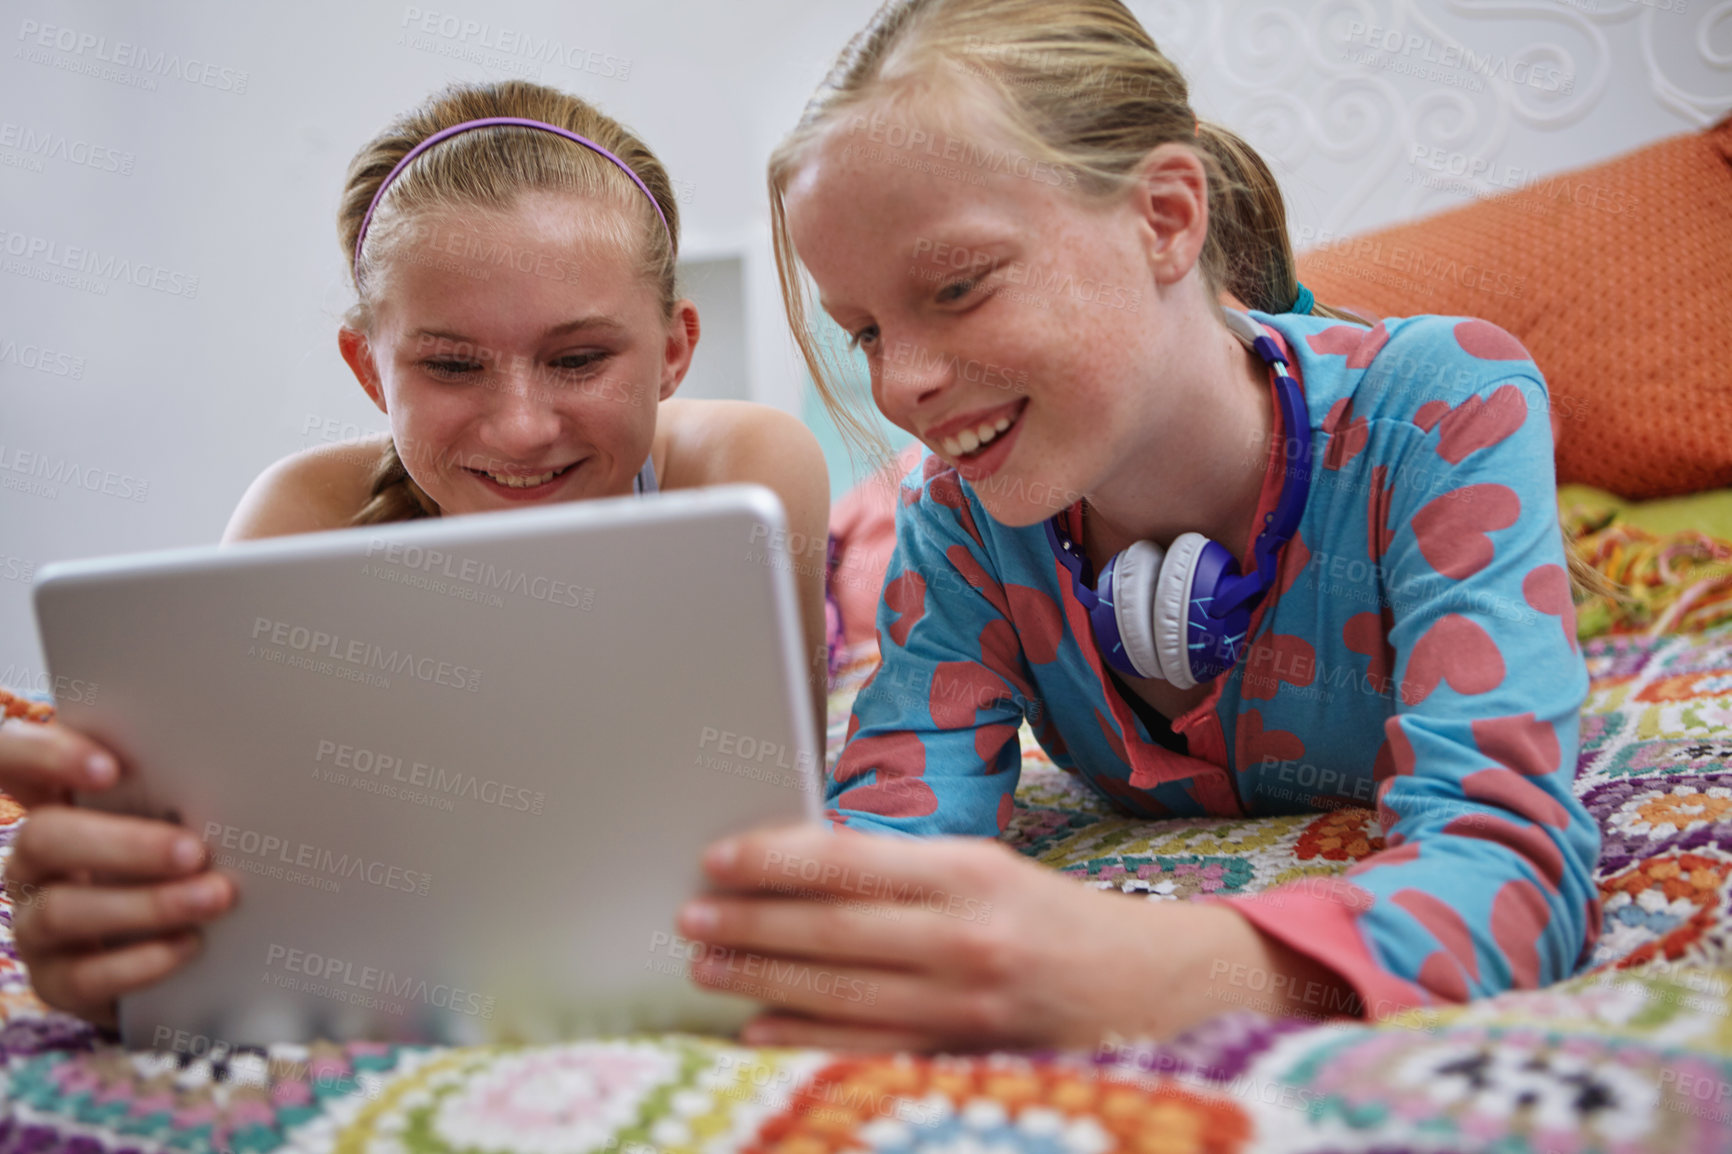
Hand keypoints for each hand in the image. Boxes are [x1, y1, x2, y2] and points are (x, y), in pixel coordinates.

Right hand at [0, 717, 235, 1027]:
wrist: (181, 959)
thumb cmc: (183, 863)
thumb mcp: (178, 822)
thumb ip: (178, 796)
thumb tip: (235, 773)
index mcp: (59, 803)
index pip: (13, 758)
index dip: (44, 755)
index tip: (110, 768)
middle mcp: (36, 861)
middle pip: (42, 838)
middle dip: (124, 844)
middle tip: (194, 850)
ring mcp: (37, 921)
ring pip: (61, 909)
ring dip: (146, 903)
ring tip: (212, 897)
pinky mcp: (57, 979)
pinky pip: (83, 974)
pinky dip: (141, 960)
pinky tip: (188, 945)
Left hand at [676, 823, 1294, 1051]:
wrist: (1152, 990)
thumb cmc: (1057, 918)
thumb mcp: (988, 867)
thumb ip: (903, 868)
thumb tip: (800, 864)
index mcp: (971, 873)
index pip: (848, 861)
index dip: (772, 859)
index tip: (718, 857)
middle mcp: (966, 938)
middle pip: (831, 931)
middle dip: (749, 924)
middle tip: (690, 917)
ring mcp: (964, 1007)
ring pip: (837, 993)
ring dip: (761, 979)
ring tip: (707, 964)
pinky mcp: (963, 1057)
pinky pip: (865, 1048)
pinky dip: (804, 1038)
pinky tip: (758, 1028)